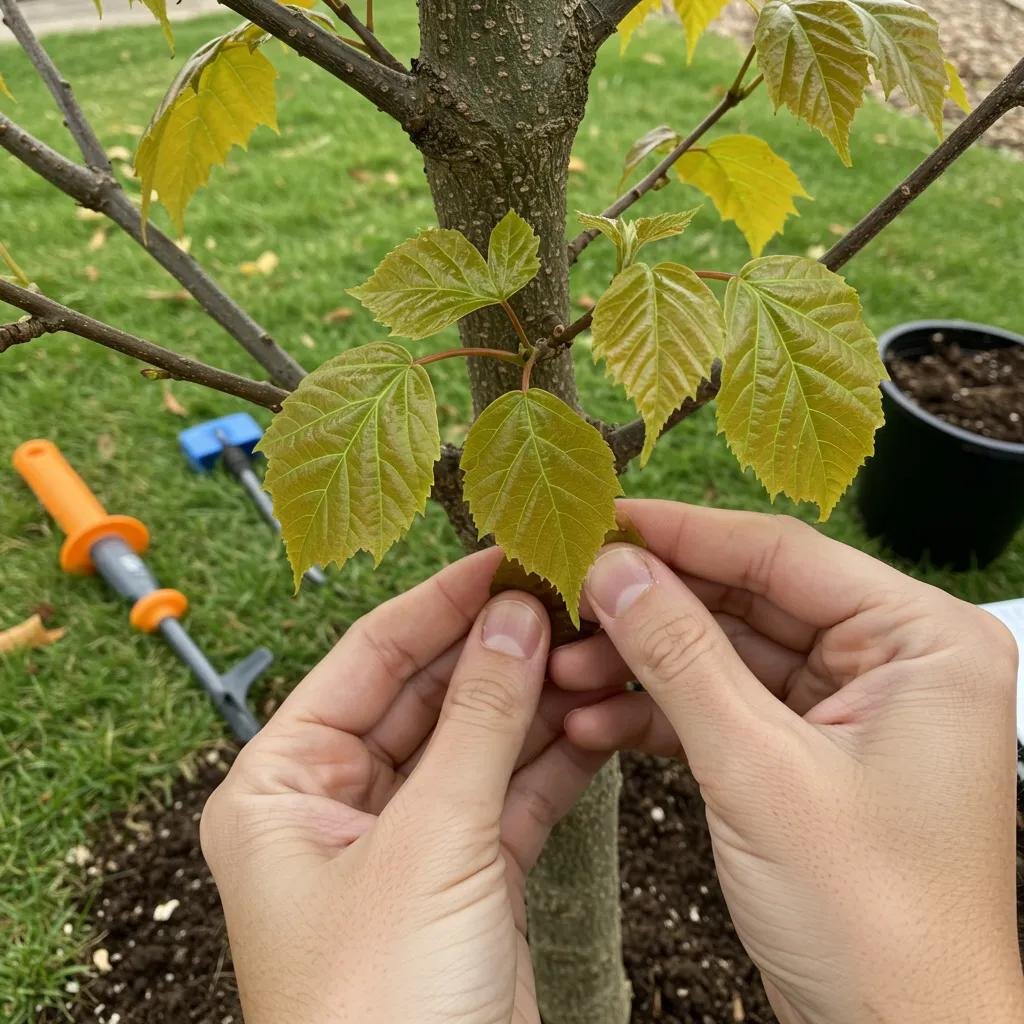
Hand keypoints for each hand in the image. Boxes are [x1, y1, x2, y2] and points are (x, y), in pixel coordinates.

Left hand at [201, 549, 609, 1023]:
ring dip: (532, 699)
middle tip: (567, 597)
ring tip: (595, 646)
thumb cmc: (378, 1012)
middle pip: (426, 694)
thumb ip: (477, 719)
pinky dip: (551, 757)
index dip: (440, 602)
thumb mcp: (429, 844)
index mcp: (282, 785)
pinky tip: (598, 716)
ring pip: (474, 742)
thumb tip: (513, 616)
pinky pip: (507, 794)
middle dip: (496, 649)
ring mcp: (404, 842)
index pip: (368, 657)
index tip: (505, 560)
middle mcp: (335, 806)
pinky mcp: (462, 879)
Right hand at [551, 500, 1023, 1023]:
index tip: (603, 519)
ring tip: (564, 667)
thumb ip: (680, 657)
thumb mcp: (760, 771)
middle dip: (651, 608)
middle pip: (749, 601)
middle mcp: (896, 663)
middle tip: (568, 593)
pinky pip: (727, 708)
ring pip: (728, 656)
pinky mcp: (811, 756)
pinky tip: (595, 719)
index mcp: (923, 642)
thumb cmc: (875, 924)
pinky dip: (662, 714)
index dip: (682, 533)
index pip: (782, 553)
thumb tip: (615, 569)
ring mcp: (851, 711)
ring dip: (644, 663)